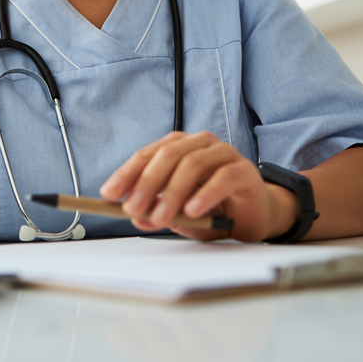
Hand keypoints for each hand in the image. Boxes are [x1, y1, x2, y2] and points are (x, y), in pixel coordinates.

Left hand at [99, 131, 297, 241]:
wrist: (253, 215)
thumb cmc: (212, 209)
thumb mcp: (178, 215)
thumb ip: (158, 213)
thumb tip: (135, 217)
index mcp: (178, 148)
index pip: (147, 155)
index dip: (127, 173)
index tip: (109, 193)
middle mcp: (199, 144)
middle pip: (167, 155)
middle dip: (146, 183)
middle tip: (132, 208)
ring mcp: (223, 153)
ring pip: (192, 164)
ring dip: (172, 192)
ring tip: (160, 217)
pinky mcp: (244, 170)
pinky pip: (222, 177)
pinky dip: (205, 194)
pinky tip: (192, 210)